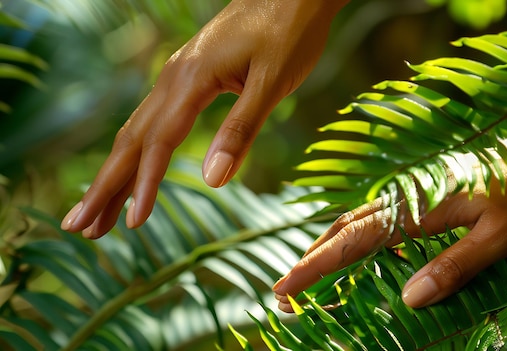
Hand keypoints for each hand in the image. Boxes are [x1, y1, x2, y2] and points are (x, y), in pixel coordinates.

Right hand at [61, 0, 347, 238]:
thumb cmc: (290, 32)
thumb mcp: (273, 82)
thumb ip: (242, 128)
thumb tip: (213, 180)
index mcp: (192, 79)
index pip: (158, 144)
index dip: (144, 187)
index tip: (131, 227)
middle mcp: (174, 77)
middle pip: (130, 140)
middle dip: (104, 186)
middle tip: (77, 227)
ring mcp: (178, 75)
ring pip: (137, 129)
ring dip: (114, 172)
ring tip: (94, 209)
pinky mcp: (189, 75)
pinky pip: (154, 118)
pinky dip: (138, 149)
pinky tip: (133, 166)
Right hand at [273, 104, 506, 311]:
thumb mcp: (503, 236)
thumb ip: (455, 266)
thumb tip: (408, 299)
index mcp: (422, 205)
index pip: (355, 239)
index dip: (316, 266)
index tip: (284, 289)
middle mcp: (412, 193)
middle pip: (347, 225)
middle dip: (312, 257)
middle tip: (285, 289)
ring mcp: (420, 190)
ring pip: (360, 217)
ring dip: (330, 244)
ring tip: (307, 270)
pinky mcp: (430, 190)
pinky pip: (381, 215)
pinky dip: (355, 234)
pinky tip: (355, 247)